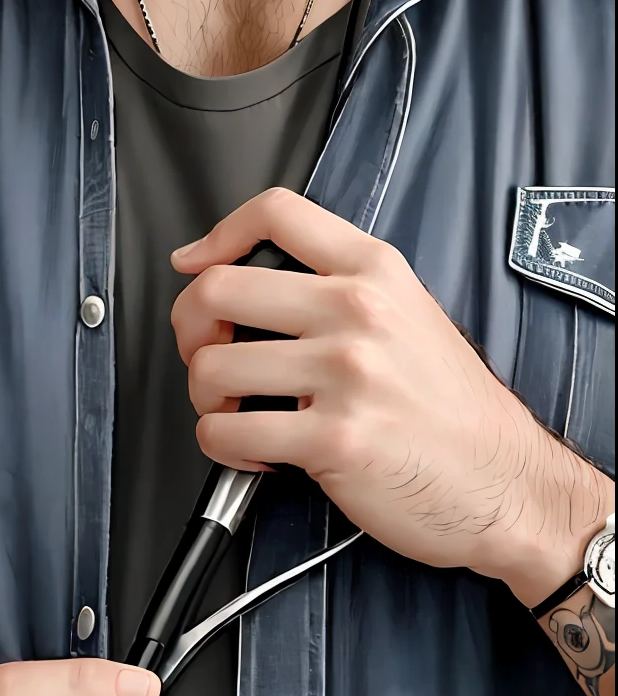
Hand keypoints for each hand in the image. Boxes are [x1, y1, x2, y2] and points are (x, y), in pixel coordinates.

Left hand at [171, 188, 610, 608]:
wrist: (506, 483)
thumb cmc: (452, 408)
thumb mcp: (410, 312)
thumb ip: (341, 286)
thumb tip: (251, 279)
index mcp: (374, 271)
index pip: (276, 212)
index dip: (218, 233)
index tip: (194, 263)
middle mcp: (358, 311)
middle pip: (218, 288)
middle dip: (190, 327)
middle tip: (205, 352)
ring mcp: (346, 374)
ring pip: (212, 366)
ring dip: (206, 397)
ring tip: (237, 410)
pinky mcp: (333, 440)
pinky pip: (227, 432)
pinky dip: (223, 446)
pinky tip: (256, 450)